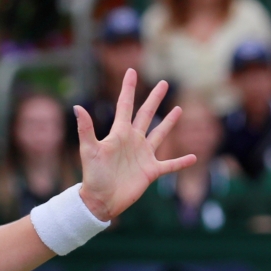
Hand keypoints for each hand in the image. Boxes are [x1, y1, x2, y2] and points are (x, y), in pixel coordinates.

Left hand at [75, 69, 196, 220]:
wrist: (100, 200)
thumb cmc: (93, 175)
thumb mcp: (89, 150)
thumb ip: (86, 129)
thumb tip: (77, 107)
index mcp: (119, 133)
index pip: (125, 106)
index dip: (128, 89)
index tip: (131, 71)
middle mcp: (132, 141)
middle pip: (145, 115)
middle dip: (154, 99)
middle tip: (164, 83)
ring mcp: (143, 155)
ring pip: (159, 134)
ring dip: (168, 122)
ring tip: (178, 109)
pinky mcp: (151, 171)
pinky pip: (170, 165)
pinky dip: (181, 162)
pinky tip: (193, 157)